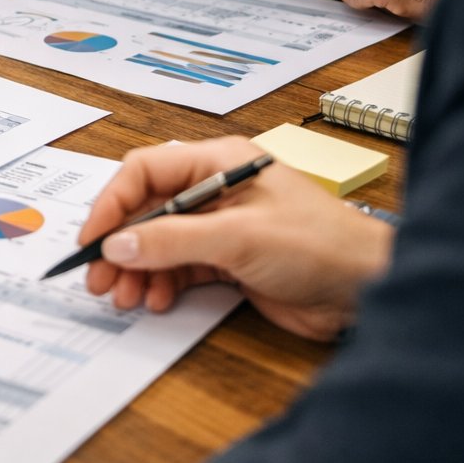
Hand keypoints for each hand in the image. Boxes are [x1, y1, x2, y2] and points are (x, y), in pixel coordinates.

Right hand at [81, 138, 393, 341]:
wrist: (370, 289)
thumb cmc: (321, 245)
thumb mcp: (240, 238)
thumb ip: (174, 240)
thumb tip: (119, 245)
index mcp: (218, 162)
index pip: (145, 172)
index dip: (112, 205)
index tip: (93, 241)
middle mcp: (215, 189)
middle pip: (146, 209)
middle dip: (121, 245)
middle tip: (99, 279)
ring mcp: (221, 226)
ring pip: (159, 242)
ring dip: (138, 269)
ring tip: (126, 298)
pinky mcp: (229, 260)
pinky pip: (179, 266)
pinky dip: (162, 283)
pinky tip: (156, 300)